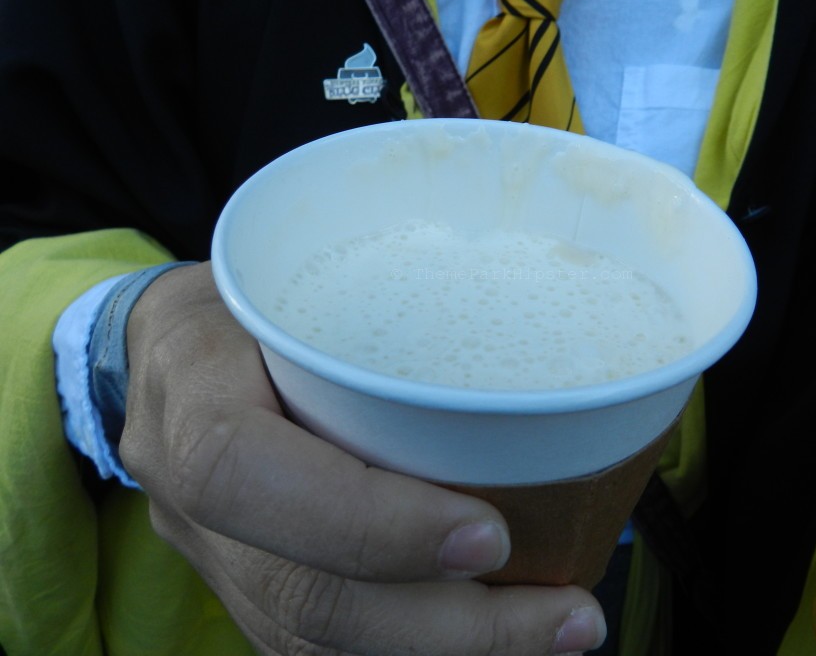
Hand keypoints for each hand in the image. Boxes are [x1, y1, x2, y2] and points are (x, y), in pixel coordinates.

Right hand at [120, 263, 604, 654]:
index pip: (246, 475)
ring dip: (449, 652)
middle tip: (567, 614)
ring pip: (316, 642)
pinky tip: (497, 639)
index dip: (364, 521)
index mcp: (193, 398)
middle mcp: (190, 502)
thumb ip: (382, 318)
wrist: (161, 358)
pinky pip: (322, 645)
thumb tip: (526, 355)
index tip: (490, 536)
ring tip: (558, 633)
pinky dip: (416, 651)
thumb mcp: (295, 283)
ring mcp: (215, 561)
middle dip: (448, 626)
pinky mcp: (247, 591)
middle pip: (302, 595)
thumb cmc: (249, 308)